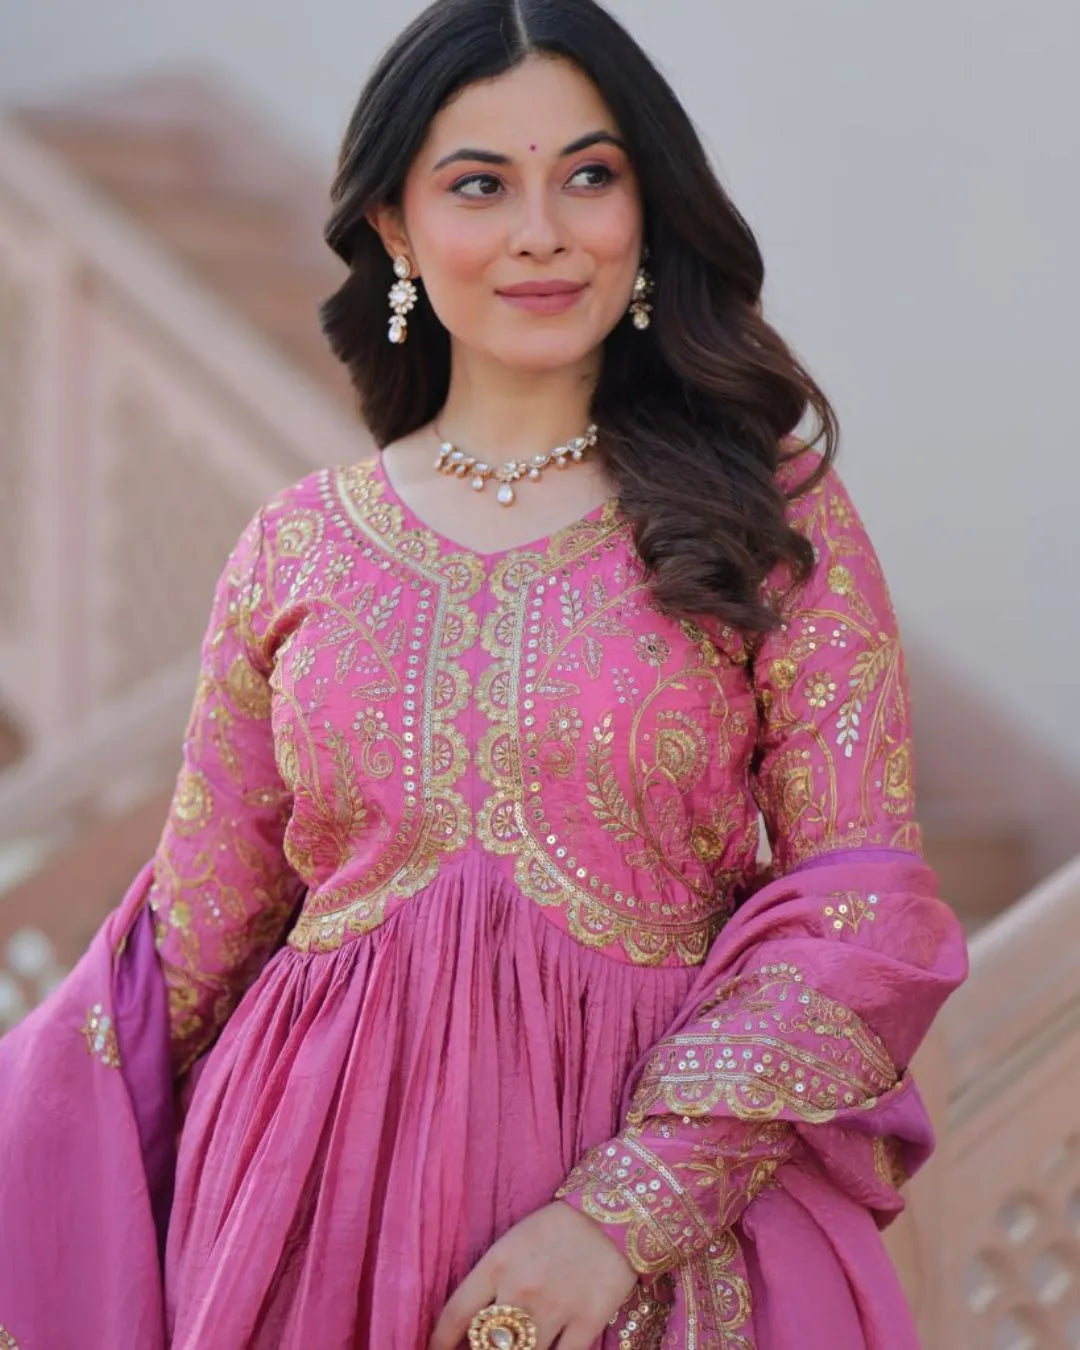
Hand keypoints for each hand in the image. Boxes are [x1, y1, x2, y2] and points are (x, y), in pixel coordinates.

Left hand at [429, 1201, 637, 1349]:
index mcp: (498, 1263)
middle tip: (486, 1349)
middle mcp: (520, 1288)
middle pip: (487, 1345)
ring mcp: (554, 1307)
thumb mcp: (515, 1243)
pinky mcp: (587, 1321)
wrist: (615, 1210)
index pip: (456, 1314)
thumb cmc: (558, 1227)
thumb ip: (493, 1282)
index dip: (439, 1342)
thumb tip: (474, 1326)